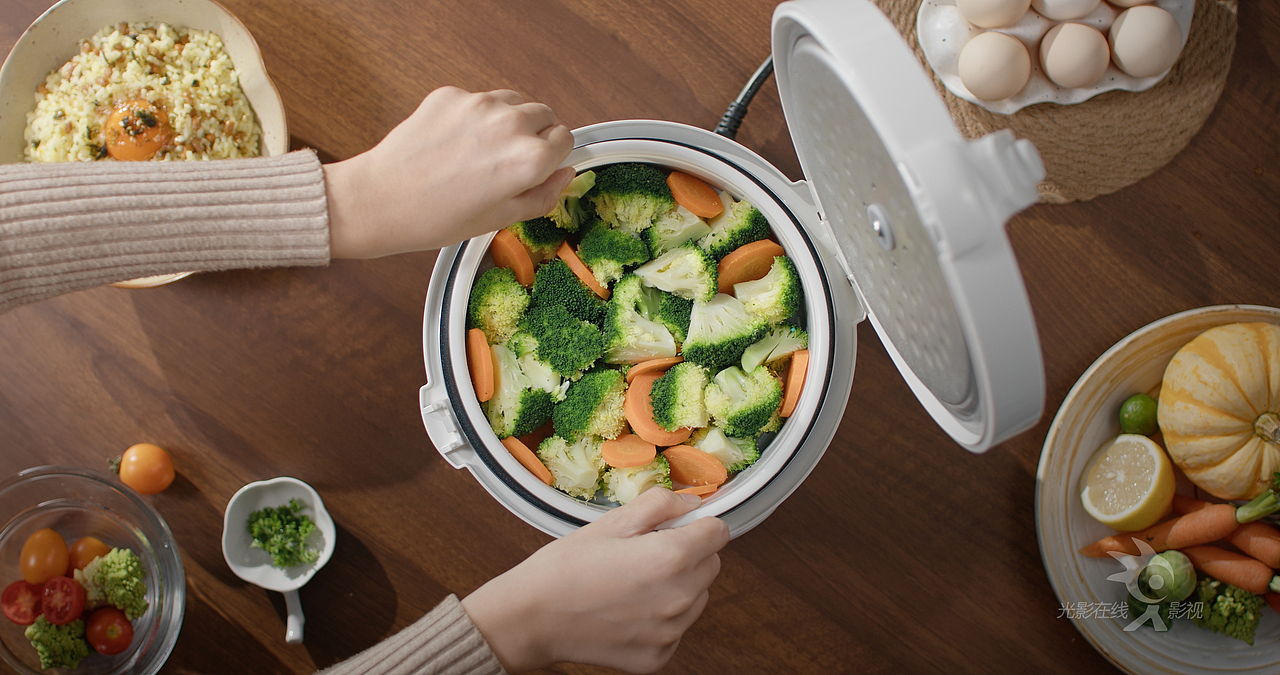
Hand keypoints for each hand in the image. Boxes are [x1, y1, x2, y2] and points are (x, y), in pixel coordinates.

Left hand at [323, 87, 574, 257]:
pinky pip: (479, 100)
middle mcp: (509, 124)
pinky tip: (454, 144)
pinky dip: (475, 117)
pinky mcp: (451, 95)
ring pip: (514, 102)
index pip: (565, 139)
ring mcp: (479, 104)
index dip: (552, 156)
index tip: (538, 167)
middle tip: (509, 161)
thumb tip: (564, 174)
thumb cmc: (435, 218)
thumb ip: (543, 195)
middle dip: (535, 135)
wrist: (379, 200)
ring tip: (481, 152)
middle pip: (544, 115)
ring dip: (508, 121)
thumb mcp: (500, 219)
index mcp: (529, 159)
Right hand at [461, 489, 729, 672]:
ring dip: (679, 585)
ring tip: (635, 582)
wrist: (532, 618)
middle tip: (647, 551)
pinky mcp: (659, 656)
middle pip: (711, 564)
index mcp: (670, 557)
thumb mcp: (612, 522)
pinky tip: (629, 608)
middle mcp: (679, 598)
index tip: (680, 524)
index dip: (700, 522)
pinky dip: (662, 617)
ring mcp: (671, 632)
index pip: (719, 532)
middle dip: (689, 552)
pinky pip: (678, 627)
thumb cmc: (566, 567)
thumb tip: (692, 503)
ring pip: (698, 597)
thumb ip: (661, 505)